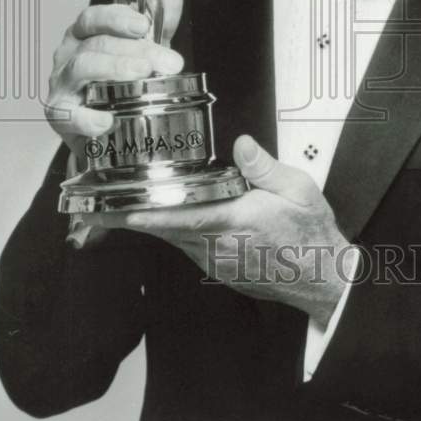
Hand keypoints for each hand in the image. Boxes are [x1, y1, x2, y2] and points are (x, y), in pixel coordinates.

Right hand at [44, 0, 183, 156]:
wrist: (105, 131)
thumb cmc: (118, 84)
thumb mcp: (143, 51)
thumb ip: (158, 25)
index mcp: (84, 36)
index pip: (93, 17)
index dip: (118, 18)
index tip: (144, 25)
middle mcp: (68, 56)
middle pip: (97, 43)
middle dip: (135, 49)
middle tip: (167, 61)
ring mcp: (62, 85)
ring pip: (83, 68)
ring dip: (115, 68)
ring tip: (144, 74)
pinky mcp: (60, 116)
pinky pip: (68, 115)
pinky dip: (88, 118)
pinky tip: (108, 121)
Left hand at [80, 136, 355, 327]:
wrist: (322, 276)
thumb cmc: (310, 235)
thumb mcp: (298, 189)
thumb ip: (264, 167)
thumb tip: (242, 144)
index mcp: (234, 223)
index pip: (182, 218)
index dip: (148, 214)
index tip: (120, 210)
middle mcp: (218, 247)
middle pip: (166, 229)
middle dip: (133, 216)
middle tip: (99, 204)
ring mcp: (216, 262)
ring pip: (174, 239)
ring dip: (150, 224)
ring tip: (122, 206)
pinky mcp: (218, 269)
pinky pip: (187, 247)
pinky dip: (171, 232)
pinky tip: (165, 219)